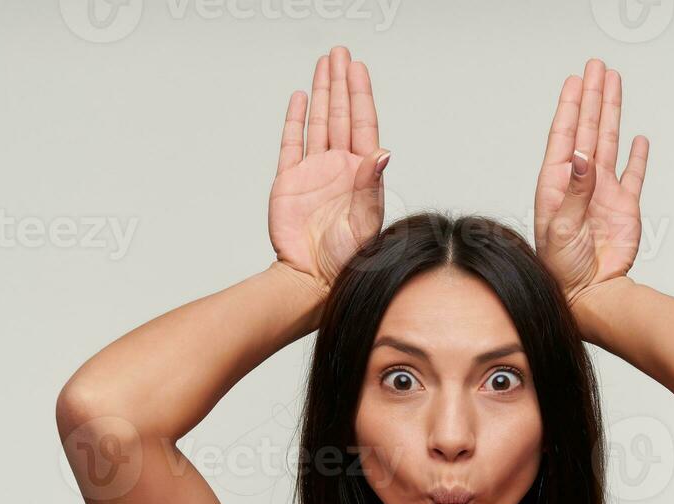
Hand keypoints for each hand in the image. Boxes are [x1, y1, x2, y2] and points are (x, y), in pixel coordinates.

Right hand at [269, 45, 390, 292]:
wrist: (311, 280)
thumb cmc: (344, 260)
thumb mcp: (365, 222)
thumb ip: (370, 185)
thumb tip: (383, 151)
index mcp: (361, 175)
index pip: (363, 124)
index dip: (360, 95)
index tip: (357, 68)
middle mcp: (339, 168)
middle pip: (342, 115)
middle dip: (341, 83)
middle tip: (340, 53)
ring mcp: (314, 172)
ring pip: (319, 122)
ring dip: (323, 93)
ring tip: (324, 64)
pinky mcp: (290, 181)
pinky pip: (292, 142)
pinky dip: (296, 119)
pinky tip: (301, 99)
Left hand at [533, 58, 648, 306]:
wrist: (590, 295)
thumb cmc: (563, 269)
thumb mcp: (562, 229)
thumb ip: (574, 191)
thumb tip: (582, 157)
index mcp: (557, 185)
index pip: (564, 137)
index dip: (570, 107)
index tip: (576, 81)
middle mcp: (580, 184)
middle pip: (586, 130)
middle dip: (591, 98)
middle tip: (596, 67)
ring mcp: (603, 194)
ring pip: (608, 143)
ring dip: (610, 114)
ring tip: (613, 85)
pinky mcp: (624, 207)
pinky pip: (633, 174)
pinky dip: (636, 156)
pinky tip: (637, 139)